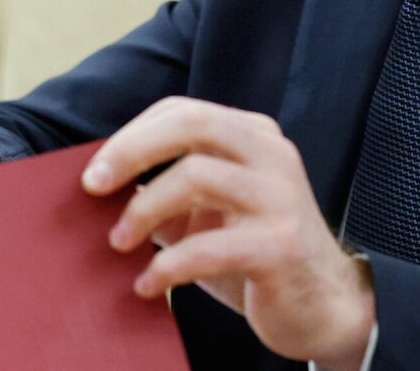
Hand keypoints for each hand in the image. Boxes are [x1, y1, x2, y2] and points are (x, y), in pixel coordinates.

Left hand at [84, 97, 373, 367]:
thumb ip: (169, 193)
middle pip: (192, 125)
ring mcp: (280, 197)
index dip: (132, 135)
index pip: (185, 112)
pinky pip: (208, 247)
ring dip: (143, 211)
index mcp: (254, 138)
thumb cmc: (256, 255)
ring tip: (118, 244)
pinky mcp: (281, 246)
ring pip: (195, 178)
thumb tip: (102, 188)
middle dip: (131, 151)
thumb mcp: (211, 214)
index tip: (93, 171)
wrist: (326, 307)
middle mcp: (272, 155)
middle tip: (93, 187)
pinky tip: (148, 285)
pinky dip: (167, 267)